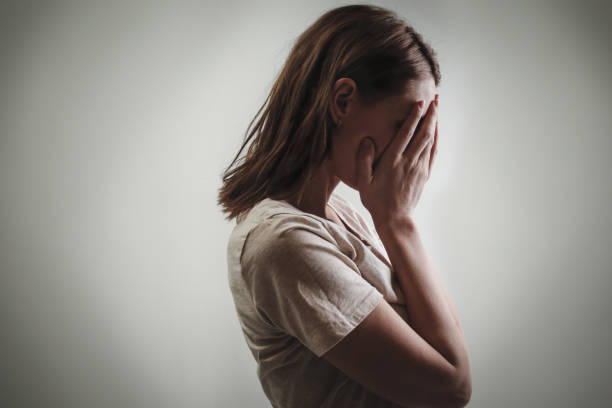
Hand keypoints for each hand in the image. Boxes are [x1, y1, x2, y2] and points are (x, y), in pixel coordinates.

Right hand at [355, 95, 438, 226]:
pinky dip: (436, 138)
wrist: (395, 219)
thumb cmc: (376, 200)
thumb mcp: (363, 182)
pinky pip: (432, 152)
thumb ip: (364, 160)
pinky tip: (436, 130)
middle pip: (423, 133)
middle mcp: (408, 162)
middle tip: (435, 99)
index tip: (419, 103)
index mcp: (392, 161)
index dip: (413, 117)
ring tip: (437, 108)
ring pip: (430, 141)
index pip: (405, 134)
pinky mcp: (424, 174)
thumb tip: (367, 140)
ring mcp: (418, 168)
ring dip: (434, 123)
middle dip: (430, 115)